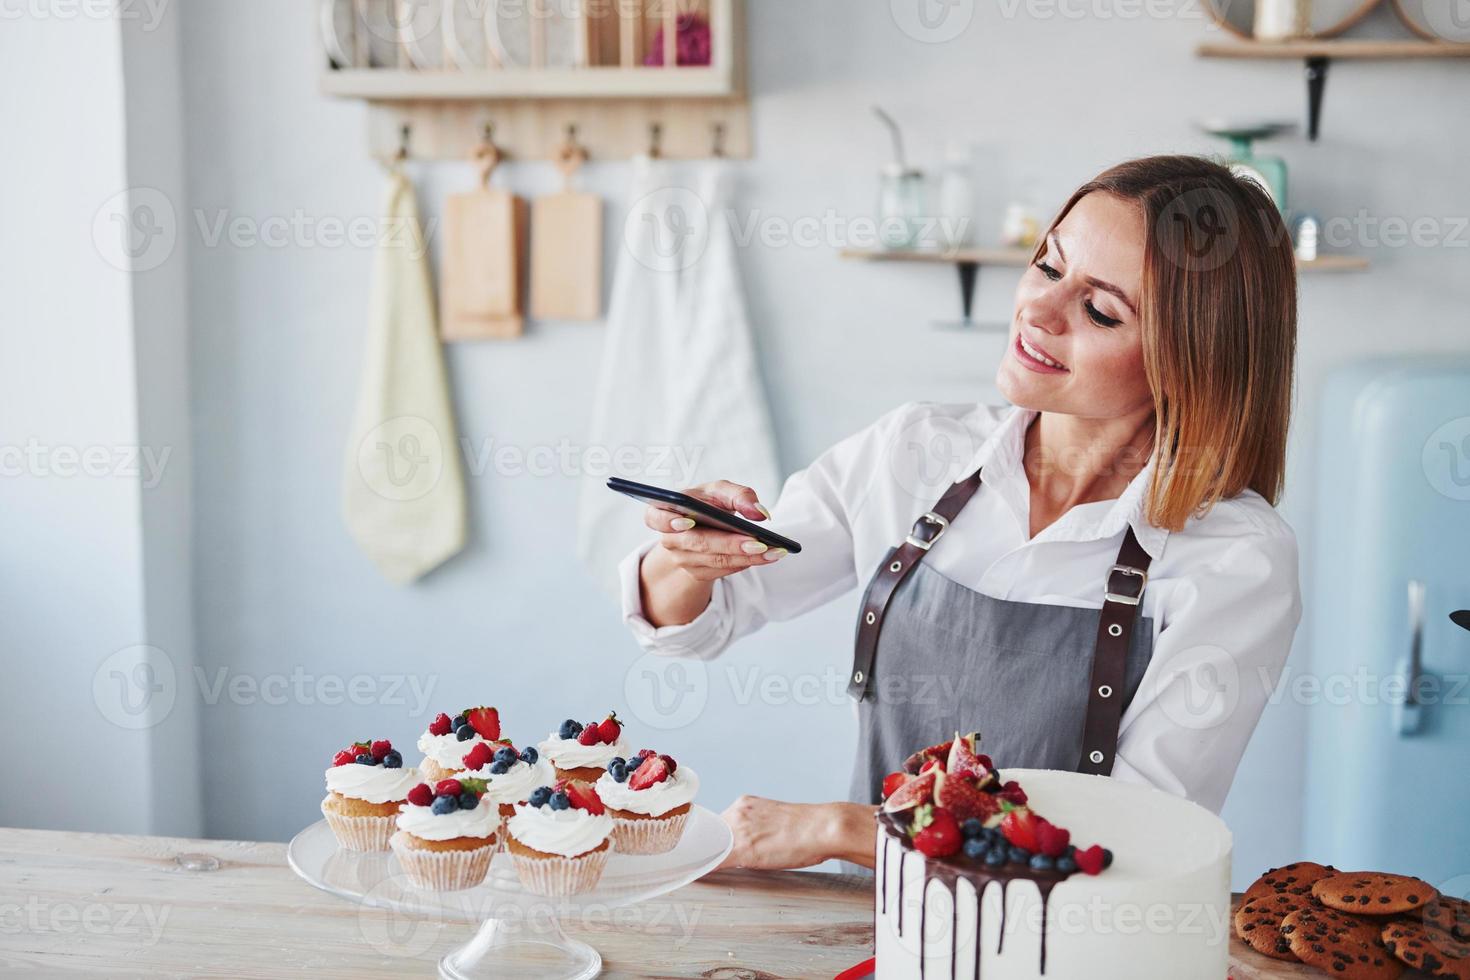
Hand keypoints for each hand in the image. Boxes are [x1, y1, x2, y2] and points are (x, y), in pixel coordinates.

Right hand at [643, 480, 785, 583]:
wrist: (703, 526)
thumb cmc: (709, 503)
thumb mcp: (720, 491)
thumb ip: (740, 495)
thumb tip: (759, 513)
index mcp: (665, 511)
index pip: (655, 517)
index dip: (668, 521)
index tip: (688, 522)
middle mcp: (670, 538)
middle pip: (698, 543)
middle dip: (730, 544)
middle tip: (760, 543)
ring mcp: (682, 559)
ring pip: (715, 560)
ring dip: (747, 557)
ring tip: (774, 551)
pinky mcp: (697, 573)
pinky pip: (723, 571)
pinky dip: (746, 563)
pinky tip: (767, 556)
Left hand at [717, 796, 876, 870]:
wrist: (822, 828)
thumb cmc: (808, 829)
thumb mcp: (775, 820)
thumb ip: (757, 828)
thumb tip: (749, 844)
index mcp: (746, 804)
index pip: (718, 824)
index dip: (713, 840)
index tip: (708, 850)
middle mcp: (738, 812)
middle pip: (710, 834)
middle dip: (708, 850)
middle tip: (703, 862)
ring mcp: (738, 828)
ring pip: (711, 846)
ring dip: (706, 859)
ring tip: (701, 870)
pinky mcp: (742, 847)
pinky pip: (715, 860)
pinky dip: (706, 868)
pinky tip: (701, 876)